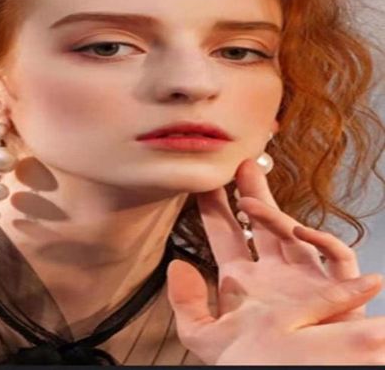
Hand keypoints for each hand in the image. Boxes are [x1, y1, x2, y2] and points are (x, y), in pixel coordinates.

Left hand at [166, 158, 383, 364]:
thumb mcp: (205, 337)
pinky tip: (300, 232)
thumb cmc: (254, 365)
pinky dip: (322, 242)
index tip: (203, 185)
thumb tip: (177, 265)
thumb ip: (186, 303)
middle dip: (251, 193)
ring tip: (248, 199)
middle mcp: (275, 275)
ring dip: (274, 214)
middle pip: (262, 224)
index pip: (226, 236)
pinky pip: (337, 258)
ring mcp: (306, 280)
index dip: (215, 209)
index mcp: (244, 283)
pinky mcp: (339, 292)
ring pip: (293, 233)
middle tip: (240, 165)